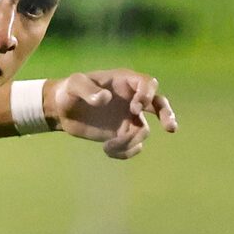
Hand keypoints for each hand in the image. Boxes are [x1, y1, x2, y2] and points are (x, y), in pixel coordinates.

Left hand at [48, 70, 178, 159]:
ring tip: (109, 146)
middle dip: (167, 115)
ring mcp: (129, 118)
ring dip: (130, 142)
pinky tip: (107, 150)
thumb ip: (88, 89)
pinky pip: (135, 146)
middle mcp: (132, 99)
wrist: (62, 110)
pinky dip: (126, 152)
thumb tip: (104, 99)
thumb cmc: (69, 91)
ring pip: (144, 132)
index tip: (136, 108)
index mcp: (125, 81)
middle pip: (160, 104)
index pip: (148, 84)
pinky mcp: (123, 134)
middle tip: (170, 128)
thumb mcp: (74, 85)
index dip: (147, 96)